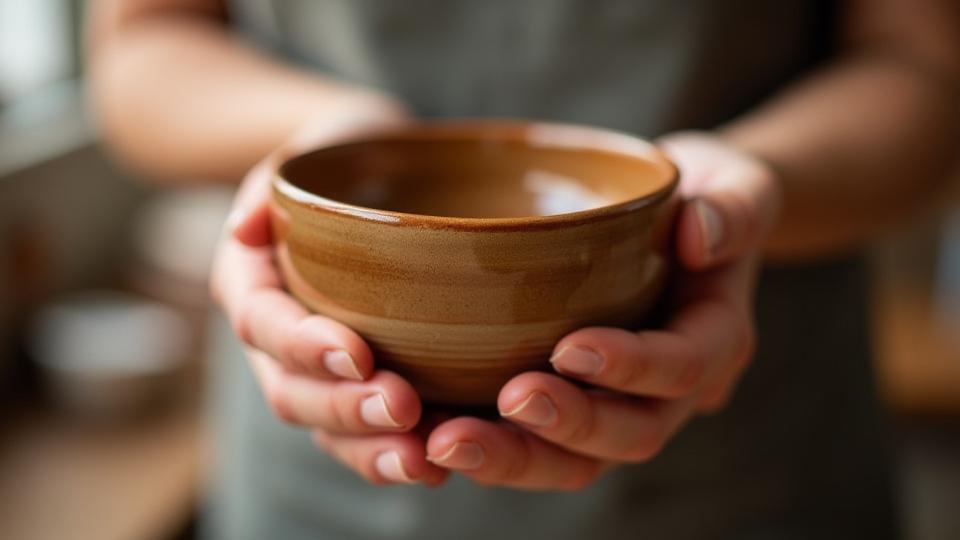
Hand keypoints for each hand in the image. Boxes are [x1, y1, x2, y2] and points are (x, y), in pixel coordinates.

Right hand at [211, 95, 448, 485]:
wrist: (380, 174)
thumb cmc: (345, 151)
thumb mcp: (314, 145)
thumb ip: (277, 178)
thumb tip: (244, 227)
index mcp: (252, 279)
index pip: (263, 321)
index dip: (304, 344)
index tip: (356, 353)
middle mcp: (278, 336)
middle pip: (292, 390)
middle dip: (344, 407)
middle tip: (403, 408)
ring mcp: (317, 368)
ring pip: (328, 427)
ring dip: (372, 449)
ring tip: (425, 461)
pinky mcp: (362, 384)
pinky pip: (369, 432)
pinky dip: (400, 452)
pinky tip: (444, 463)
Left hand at [424, 133, 780, 489]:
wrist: (679, 223)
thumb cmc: (704, 196)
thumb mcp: (734, 181)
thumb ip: (732, 206)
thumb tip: (698, 236)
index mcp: (713, 339)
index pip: (682, 368)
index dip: (631, 367)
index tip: (570, 348)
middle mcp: (669, 390)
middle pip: (629, 435)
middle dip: (568, 428)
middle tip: (507, 402)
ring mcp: (620, 404)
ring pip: (575, 460)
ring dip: (514, 457)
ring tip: (446, 442)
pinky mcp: (574, 403)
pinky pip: (535, 444)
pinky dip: (487, 447)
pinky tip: (429, 435)